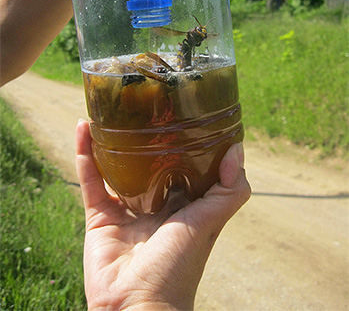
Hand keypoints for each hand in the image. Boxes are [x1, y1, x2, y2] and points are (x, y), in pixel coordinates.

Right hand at [76, 120, 250, 310]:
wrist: (137, 306)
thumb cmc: (180, 266)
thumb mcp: (210, 223)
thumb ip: (229, 190)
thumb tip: (236, 148)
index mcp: (184, 205)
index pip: (185, 166)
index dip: (184, 142)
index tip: (183, 113)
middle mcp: (156, 204)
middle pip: (148, 163)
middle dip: (145, 138)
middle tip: (142, 106)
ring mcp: (125, 210)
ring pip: (116, 167)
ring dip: (111, 141)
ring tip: (110, 112)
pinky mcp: (99, 216)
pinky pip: (90, 179)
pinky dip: (84, 154)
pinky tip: (83, 128)